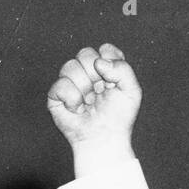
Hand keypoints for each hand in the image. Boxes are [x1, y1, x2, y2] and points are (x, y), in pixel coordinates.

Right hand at [46, 44, 141, 175]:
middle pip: (86, 53)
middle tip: (101, 93)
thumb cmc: (118, 118)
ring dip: (84, 88)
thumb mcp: (132, 92)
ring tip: (89, 103)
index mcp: (105, 69)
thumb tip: (98, 62)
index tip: (114, 81)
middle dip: (96, 75)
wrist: (104, 138)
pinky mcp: (56, 94)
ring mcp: (70, 82)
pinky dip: (73, 99)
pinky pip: (61, 84)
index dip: (109, 63)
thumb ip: (123, 69)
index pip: (104, 50)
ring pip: (71, 66)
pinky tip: (78, 109)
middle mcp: (87, 72)